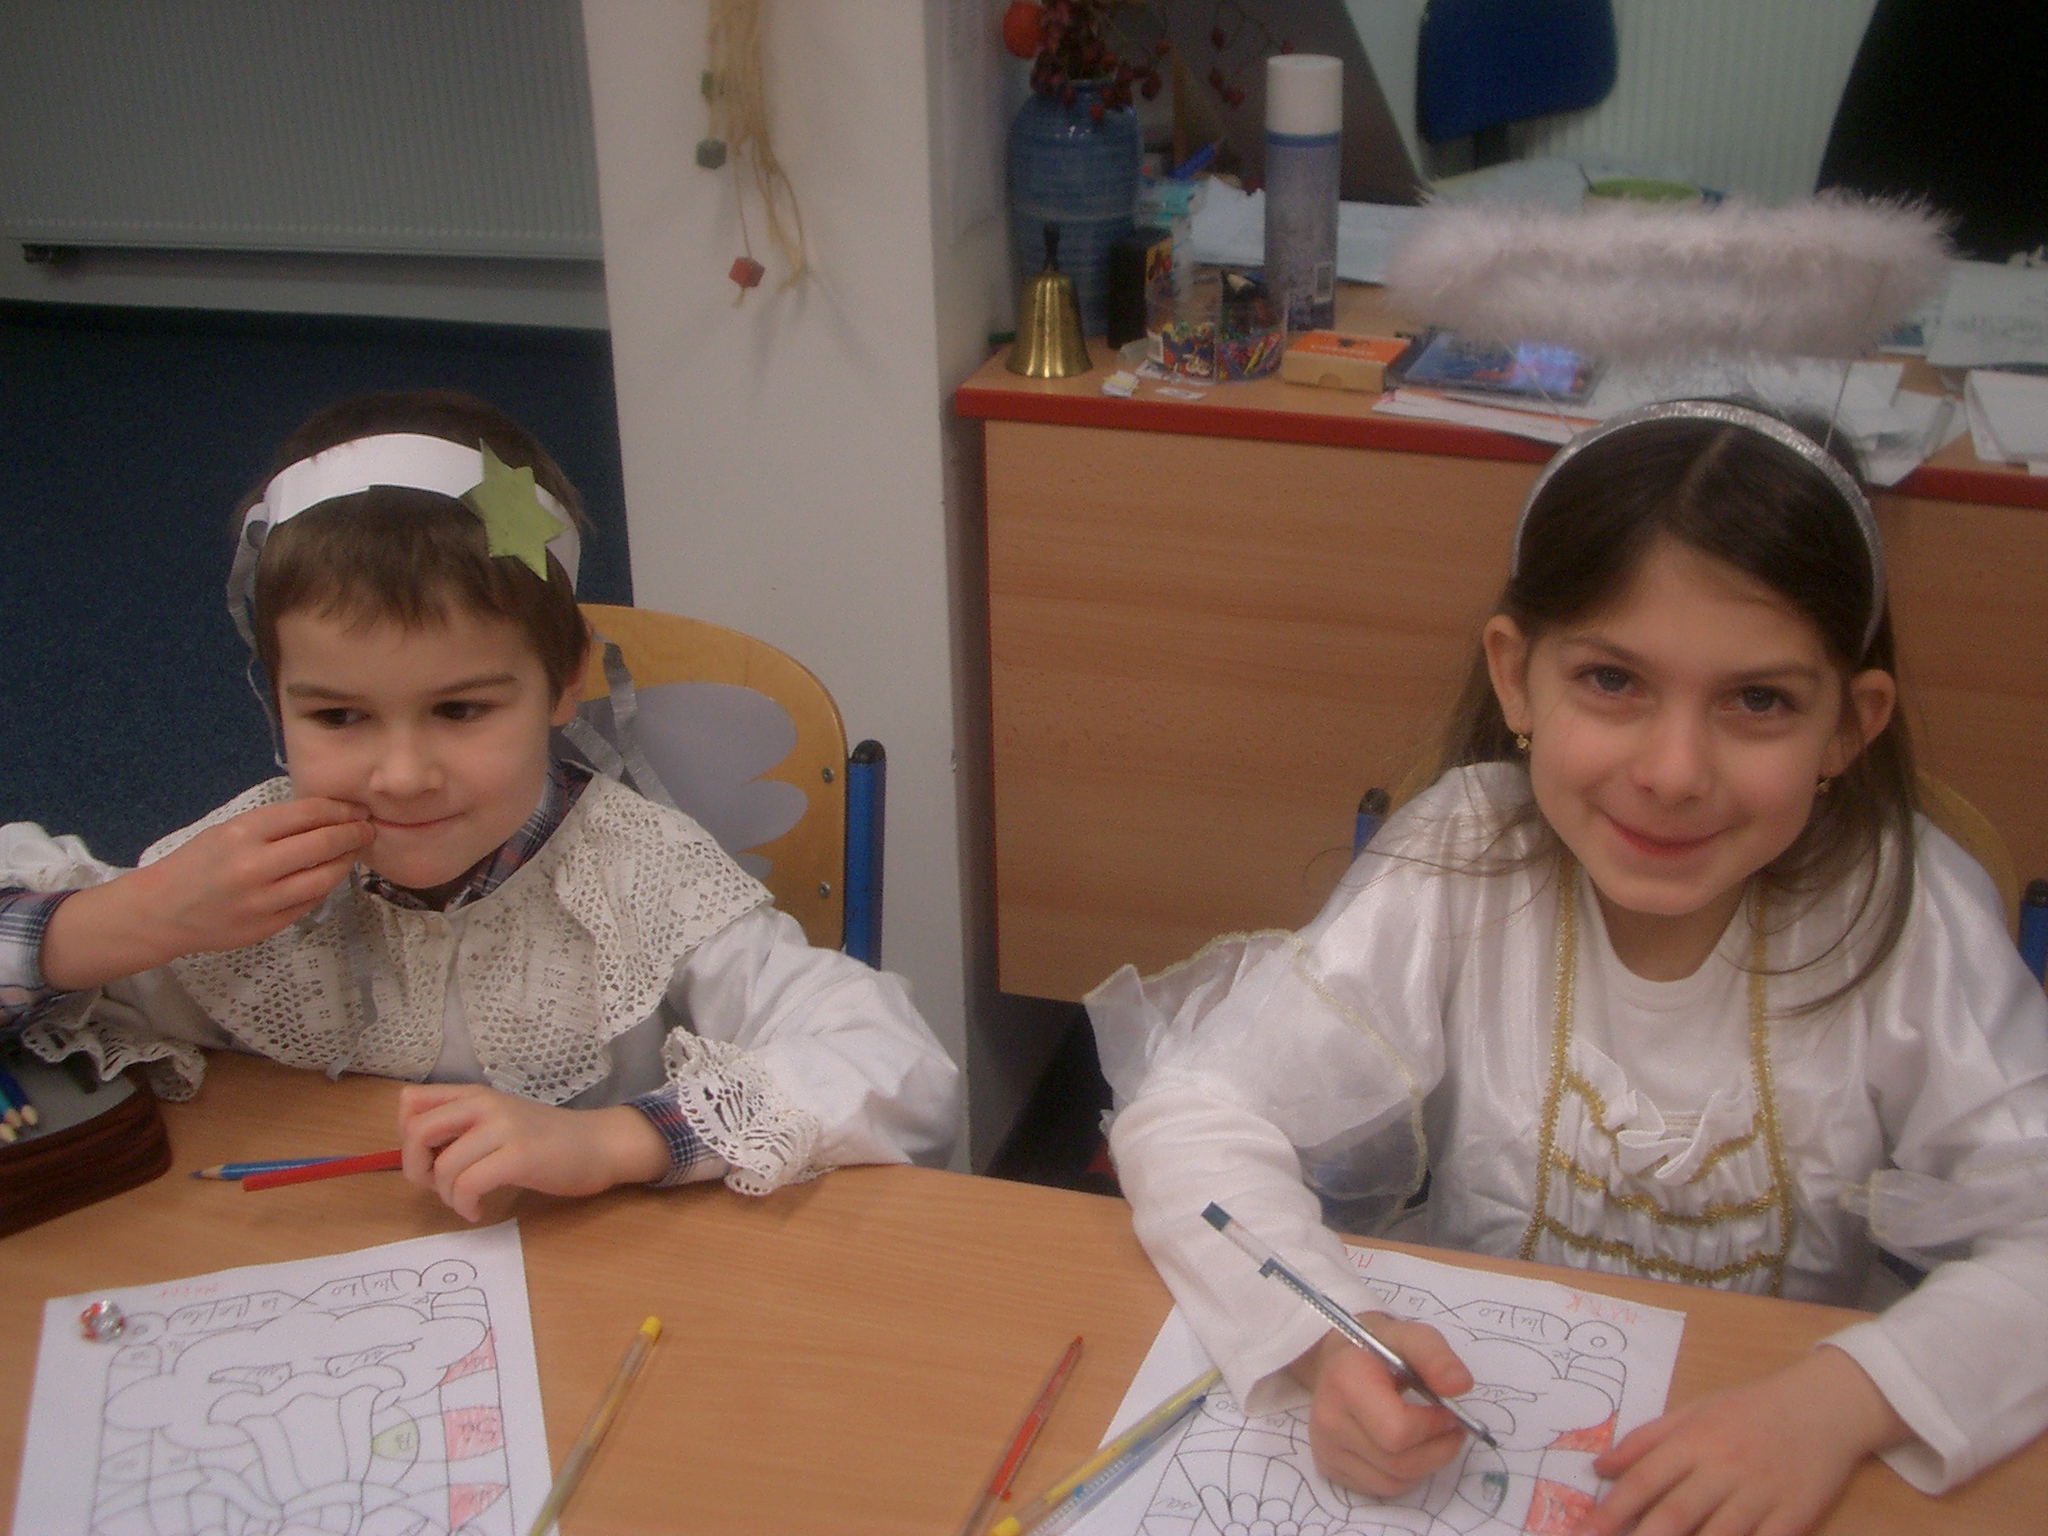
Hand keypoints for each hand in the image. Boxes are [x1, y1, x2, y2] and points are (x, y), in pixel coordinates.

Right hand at [41, 797, 372, 989]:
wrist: (163, 910)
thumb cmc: (197, 863)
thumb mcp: (228, 831)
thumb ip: (273, 825)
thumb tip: (328, 814)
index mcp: (244, 834)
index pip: (308, 814)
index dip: (341, 810)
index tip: (357, 810)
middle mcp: (256, 866)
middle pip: (324, 844)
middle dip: (354, 834)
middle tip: (368, 830)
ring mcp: (264, 900)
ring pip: (325, 877)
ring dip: (345, 862)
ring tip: (353, 852)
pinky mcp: (269, 925)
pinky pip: (311, 902)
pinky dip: (325, 886)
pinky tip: (329, 875)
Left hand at [396, 1084, 671, 1221]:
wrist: (599, 1144)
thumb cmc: (547, 1140)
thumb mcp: (498, 1121)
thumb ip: (461, 1126)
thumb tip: (416, 1151)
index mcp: (475, 1094)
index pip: (410, 1101)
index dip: (405, 1136)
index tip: (429, 1157)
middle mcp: (484, 1104)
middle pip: (416, 1132)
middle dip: (414, 1169)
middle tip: (437, 1187)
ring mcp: (503, 1128)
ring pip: (443, 1167)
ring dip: (447, 1196)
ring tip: (467, 1202)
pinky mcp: (519, 1156)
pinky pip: (469, 1185)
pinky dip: (466, 1206)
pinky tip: (478, 1211)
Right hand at [1286, 1314, 1475, 1495]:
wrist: (1339, 1359)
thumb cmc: (1379, 1347)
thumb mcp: (1411, 1336)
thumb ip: (1437, 1357)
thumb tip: (1460, 1386)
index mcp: (1345, 1382)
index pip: (1398, 1431)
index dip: (1433, 1427)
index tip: (1449, 1412)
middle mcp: (1328, 1420)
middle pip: (1398, 1462)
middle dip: (1437, 1450)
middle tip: (1453, 1429)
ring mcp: (1326, 1448)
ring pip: (1393, 1481)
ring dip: (1426, 1465)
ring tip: (1434, 1438)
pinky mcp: (1329, 1468)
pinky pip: (1381, 1487)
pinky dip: (1406, 1475)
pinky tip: (1410, 1449)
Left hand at [1577, 1347, 1909, 1535]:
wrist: (1823, 1406)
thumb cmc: (1751, 1408)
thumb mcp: (1694, 1410)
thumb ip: (1646, 1440)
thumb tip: (1599, 1469)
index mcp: (1694, 1440)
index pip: (1644, 1482)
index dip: (1611, 1512)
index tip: (1583, 1532)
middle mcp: (1723, 1468)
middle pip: (1675, 1514)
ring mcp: (1761, 1495)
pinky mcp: (1795, 1516)